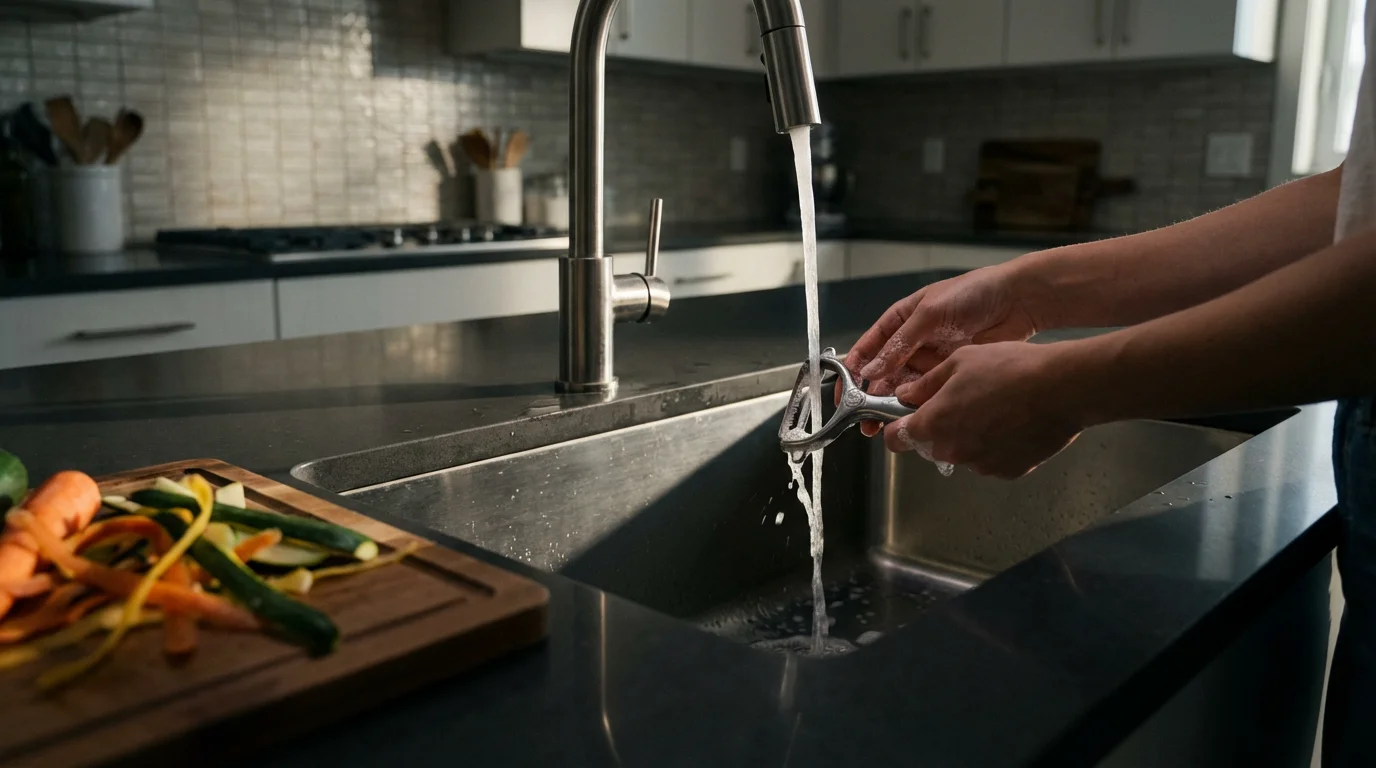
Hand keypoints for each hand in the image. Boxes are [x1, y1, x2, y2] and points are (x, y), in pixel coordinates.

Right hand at [843, 263, 1042, 435]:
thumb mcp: (929, 313)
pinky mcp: (950, 372)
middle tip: (864, 418)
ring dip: (893, 403)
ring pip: (904, 385)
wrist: (1016, 301)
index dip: (853, 369)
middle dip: (871, 395)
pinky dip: (918, 404)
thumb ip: (900, 344)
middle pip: (884, 372)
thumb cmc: (971, 294)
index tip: (842, 390)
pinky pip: (928, 391)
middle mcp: (912, 342)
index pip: (869, 347)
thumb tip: (871, 369)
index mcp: (901, 320)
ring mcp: (931, 358)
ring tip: (885, 423)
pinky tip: (912, 417)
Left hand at [884, 342, 1085, 478]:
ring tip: (994, 408)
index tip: (903, 418)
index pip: (896, 439)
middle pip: (930, 446)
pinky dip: (994, 445)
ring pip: (961, 452)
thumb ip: (926, 384)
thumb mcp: (959, 362)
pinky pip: (990, 459)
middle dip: (937, 427)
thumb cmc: (1010, 368)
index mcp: (934, 424)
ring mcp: (980, 465)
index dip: (897, 427)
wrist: (1062, 388)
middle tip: (960, 401)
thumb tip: (905, 395)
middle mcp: (952, 451)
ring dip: (968, 436)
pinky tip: (1012, 422)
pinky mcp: (1007, 472)